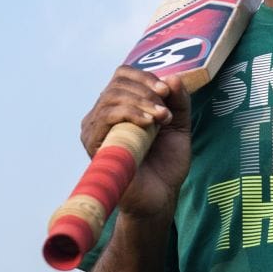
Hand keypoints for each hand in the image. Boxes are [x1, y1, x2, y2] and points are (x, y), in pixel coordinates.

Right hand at [78, 67, 192, 219]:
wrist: (160, 196)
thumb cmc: (166, 163)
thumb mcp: (179, 126)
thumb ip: (179, 101)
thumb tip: (173, 76)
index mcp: (121, 106)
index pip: (123, 75)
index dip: (145, 76)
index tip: (167, 90)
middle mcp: (103, 115)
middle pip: (117, 83)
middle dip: (146, 91)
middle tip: (166, 109)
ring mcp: (95, 129)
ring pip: (111, 97)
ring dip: (141, 102)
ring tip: (162, 118)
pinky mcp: (93, 145)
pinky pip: (105, 118)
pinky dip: (130, 114)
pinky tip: (149, 124)